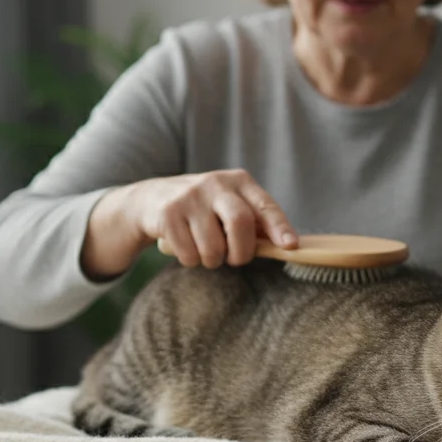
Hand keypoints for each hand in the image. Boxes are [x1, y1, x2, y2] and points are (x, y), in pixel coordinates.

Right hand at [126, 169, 299, 266]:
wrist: (151, 199)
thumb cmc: (203, 209)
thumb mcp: (229, 206)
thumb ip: (254, 223)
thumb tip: (284, 246)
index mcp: (239, 181)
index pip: (265, 205)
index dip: (279, 227)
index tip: (290, 245)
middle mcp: (215, 183)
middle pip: (240, 223)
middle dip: (241, 252)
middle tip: (235, 260)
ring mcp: (189, 197)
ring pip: (213, 248)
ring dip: (212, 260)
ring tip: (205, 250)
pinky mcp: (168, 214)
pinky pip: (190, 254)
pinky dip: (191, 260)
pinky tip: (185, 245)